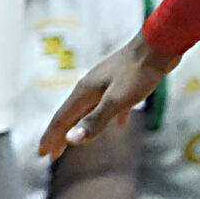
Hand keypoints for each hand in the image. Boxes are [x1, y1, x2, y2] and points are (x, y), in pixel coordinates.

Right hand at [40, 29, 177, 156]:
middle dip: (59, 135)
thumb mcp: (117, 101)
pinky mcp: (120, 82)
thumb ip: (95, 121)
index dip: (52, 137)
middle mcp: (89, 87)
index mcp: (85, 92)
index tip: (42, 153)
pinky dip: (107, 117)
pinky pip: (108, 104)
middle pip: (70, 115)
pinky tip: (119, 124)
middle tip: (50, 154)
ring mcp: (104, 83)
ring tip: (73, 140)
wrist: (157, 45)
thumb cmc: (138, 73)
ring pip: (86, 109)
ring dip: (78, 126)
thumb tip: (71, 140)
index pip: (62, 119)